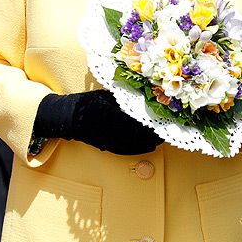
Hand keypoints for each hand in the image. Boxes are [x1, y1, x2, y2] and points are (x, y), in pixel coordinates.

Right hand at [34, 90, 161, 154]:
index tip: (166, 117)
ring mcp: (110, 141)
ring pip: (136, 144)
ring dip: (152, 141)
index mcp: (112, 114)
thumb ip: (123, 95)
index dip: (153, 120)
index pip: (137, 119)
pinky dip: (142, 148)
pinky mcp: (109, 147)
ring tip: (165, 136)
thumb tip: (144, 91)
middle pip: (140, 134)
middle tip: (171, 127)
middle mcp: (112, 130)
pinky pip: (128, 150)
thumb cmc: (89, 102)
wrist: (70, 118)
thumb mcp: (107, 94)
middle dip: (156, 131)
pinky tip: (151, 146)